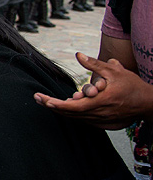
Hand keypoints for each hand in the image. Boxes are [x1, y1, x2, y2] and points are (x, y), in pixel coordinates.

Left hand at [33, 52, 152, 129]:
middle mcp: (99, 114)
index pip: (73, 107)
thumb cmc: (132, 86)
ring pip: (76, 118)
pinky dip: (73, 114)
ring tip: (46, 101)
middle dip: (52, 105)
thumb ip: (95, 64)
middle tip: (37, 97)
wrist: (148, 103)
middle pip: (70, 113)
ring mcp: (101, 121)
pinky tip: (63, 108)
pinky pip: (84, 120)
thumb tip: (78, 55)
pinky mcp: (104, 124)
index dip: (56, 104)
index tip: (43, 99)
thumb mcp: (114, 71)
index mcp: (100, 102)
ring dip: (60, 110)